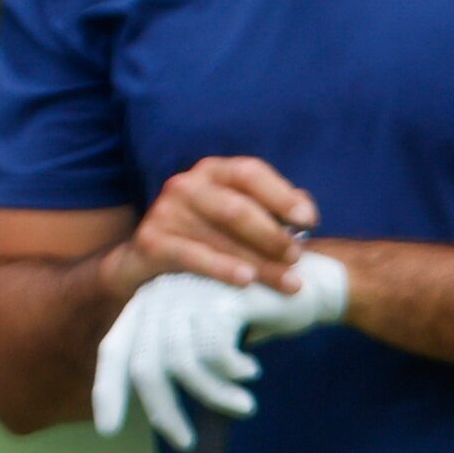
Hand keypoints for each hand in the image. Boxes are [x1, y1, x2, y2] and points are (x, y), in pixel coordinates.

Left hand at [91, 253, 348, 449]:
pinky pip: (215, 352)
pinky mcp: (222, 294)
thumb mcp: (208, 337)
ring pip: (182, 364)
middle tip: (186, 442)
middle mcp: (164, 291)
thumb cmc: (258, 318)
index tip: (107, 431)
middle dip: (165, 411)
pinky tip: (249, 372)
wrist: (313, 284)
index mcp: (152, 300)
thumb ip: (178, 359)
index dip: (108, 390)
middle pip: (147, 364)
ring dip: (213, 396)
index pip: (115, 349)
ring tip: (241, 407)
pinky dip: (232, 373)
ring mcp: (193, 289)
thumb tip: (156, 411)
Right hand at [104, 156, 318, 297]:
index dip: (282, 196)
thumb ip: (272, 208)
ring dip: (259, 262)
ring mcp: (165, 212)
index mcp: (213, 171)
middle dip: (273, 236)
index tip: (309, 221)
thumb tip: (305, 209)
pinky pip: (193, 257)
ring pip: (221, 237)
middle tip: (297, 257)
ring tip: (288, 281)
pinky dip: (223, 269)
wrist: (144, 261)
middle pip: (239, 208)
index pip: (251, 173)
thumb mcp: (237, 215)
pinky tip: (247, 281)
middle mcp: (187, 184)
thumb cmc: (204, 234)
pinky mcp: (151, 242)